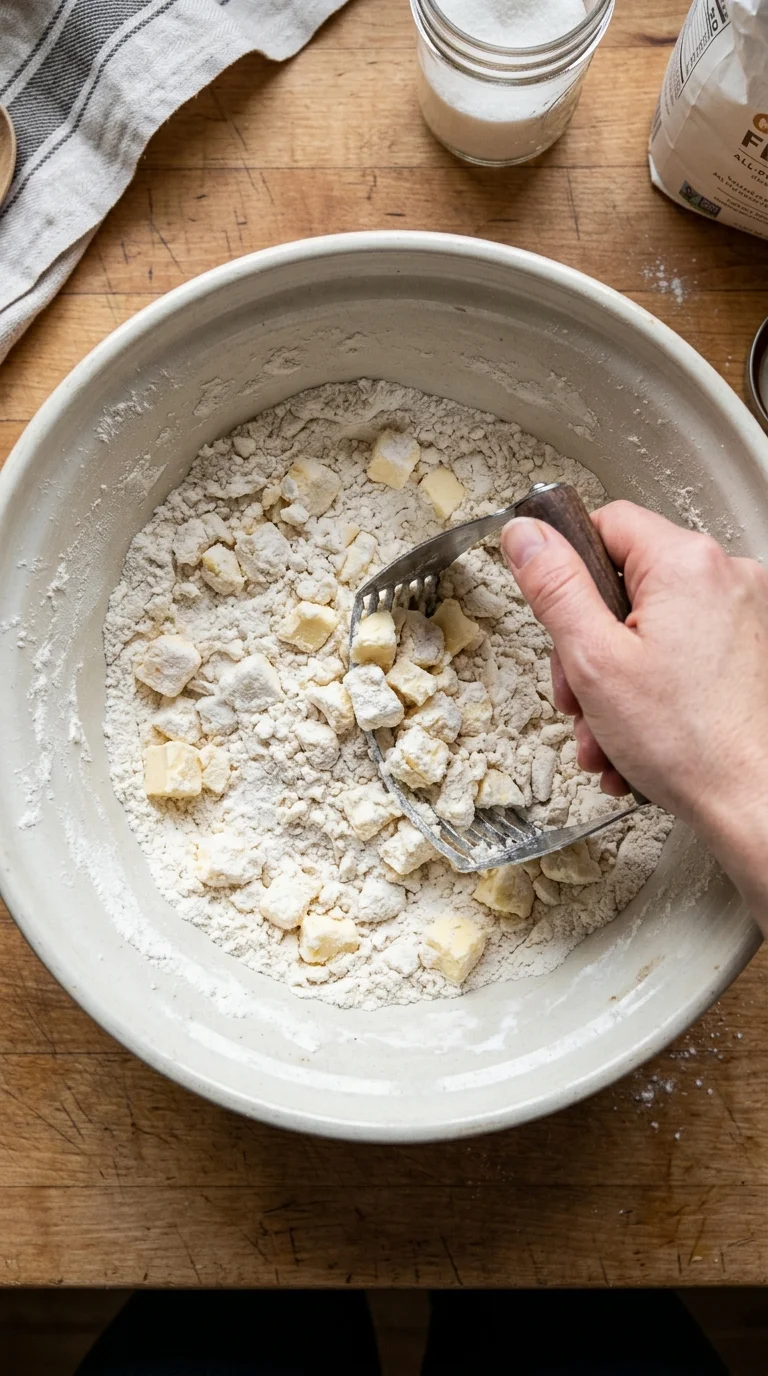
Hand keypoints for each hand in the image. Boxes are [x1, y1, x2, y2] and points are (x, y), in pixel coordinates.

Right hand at [501, 501, 767, 925]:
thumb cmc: (689, 743)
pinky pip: (681, 655)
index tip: (552, 609)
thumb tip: (527, 536)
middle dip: (588, 649)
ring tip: (607, 733)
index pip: (605, 524)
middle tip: (578, 695)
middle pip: (626, 587)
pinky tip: (636, 737)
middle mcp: (724, 577)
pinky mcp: (749, 652)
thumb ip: (554, 587)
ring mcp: (743, 616)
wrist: (755, 803)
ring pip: (649, 631)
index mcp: (685, 563)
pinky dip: (651, 692)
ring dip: (613, 682)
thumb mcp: (593, 659)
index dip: (567, 570)